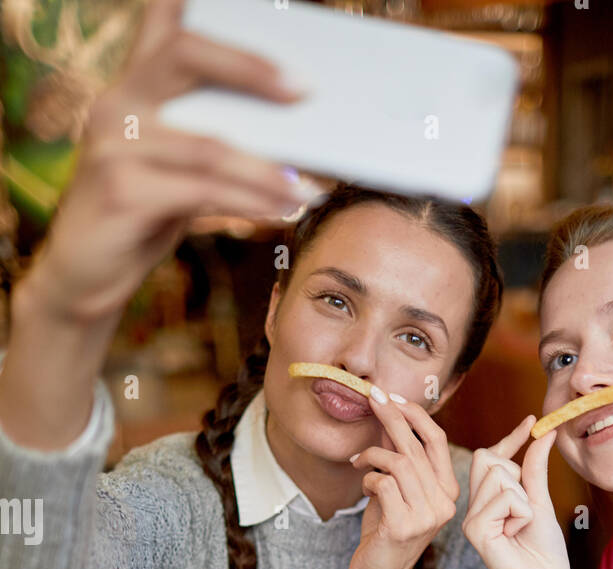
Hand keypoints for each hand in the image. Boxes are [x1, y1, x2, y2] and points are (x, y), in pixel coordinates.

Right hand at [23, 0, 313, 324]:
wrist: (83, 278)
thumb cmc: (138, 220)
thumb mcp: (174, 170)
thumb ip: (208, 140)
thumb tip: (287, 133)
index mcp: (131, 87)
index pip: (160, 20)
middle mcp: (116, 102)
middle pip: (187, 55)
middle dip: (251, 69)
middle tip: (304, 90)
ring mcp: (114, 144)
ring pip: (209, 145)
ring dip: (268, 170)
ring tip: (307, 188)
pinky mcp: (121, 189)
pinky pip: (203, 191)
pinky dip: (251, 202)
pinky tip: (281, 209)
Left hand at [348, 394, 458, 568]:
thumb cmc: (386, 529)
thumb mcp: (397, 487)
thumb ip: (398, 455)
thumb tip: (387, 412)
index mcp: (447, 491)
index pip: (437, 440)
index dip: (415, 414)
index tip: (392, 397)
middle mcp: (444, 503)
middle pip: (416, 446)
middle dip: (391, 416)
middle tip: (371, 397)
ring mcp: (426, 516)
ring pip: (399, 462)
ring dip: (372, 454)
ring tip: (359, 461)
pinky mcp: (403, 526)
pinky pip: (383, 483)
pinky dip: (368, 478)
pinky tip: (364, 486)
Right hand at [461, 416, 571, 568]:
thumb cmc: (544, 551)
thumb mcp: (541, 502)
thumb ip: (535, 468)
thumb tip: (543, 432)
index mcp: (486, 499)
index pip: (490, 456)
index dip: (511, 438)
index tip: (533, 421)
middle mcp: (473, 506)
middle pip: (489, 459)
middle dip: (517, 478)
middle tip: (524, 512)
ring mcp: (470, 519)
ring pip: (499, 477)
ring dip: (524, 501)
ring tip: (521, 527)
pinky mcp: (474, 531)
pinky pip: (505, 499)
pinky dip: (522, 514)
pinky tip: (516, 535)